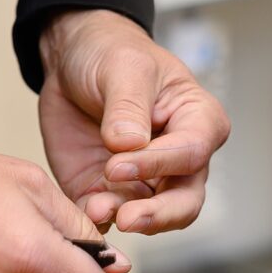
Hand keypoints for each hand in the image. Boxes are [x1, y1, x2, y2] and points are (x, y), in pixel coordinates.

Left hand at [38, 9, 229, 233]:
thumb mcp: (124, 66)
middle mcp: (180, 161)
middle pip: (186, 202)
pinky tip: (86, 211)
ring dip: (125, 218)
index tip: (118, 163)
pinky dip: (99, 219)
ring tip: (97, 208)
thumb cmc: (114, 53)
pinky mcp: (113, 193)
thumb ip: (128, 106)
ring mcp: (147, 181)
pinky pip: (111, 216)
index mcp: (199, 122)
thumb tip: (129, 145)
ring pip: (153, 218)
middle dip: (159, 215)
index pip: (191, 154)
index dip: (159, 163)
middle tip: (128, 217)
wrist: (72, 61)